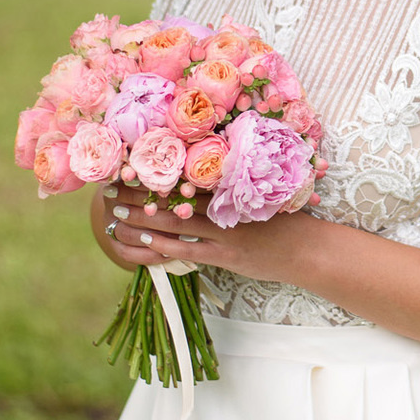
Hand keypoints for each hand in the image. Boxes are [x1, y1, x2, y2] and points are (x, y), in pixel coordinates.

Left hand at [89, 180, 317, 281]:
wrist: (310, 249)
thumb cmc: (287, 218)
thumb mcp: (263, 189)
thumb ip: (234, 179)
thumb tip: (207, 167)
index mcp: (230, 183)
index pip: (183, 173)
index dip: (153, 169)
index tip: (128, 163)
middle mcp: (222, 204)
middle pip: (170, 195)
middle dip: (137, 192)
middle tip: (109, 188)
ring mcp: (223, 230)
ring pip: (172, 223)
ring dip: (140, 220)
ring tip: (114, 216)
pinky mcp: (225, 256)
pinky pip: (186, 250)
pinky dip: (161, 245)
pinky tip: (141, 242)